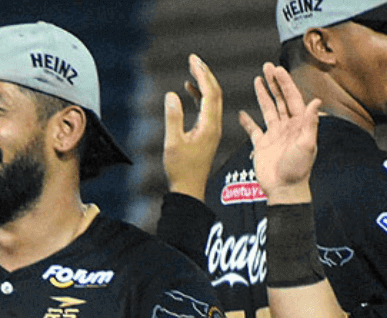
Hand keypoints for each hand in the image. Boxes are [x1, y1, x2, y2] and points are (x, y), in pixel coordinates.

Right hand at [163, 54, 221, 199]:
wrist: (189, 189)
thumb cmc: (181, 170)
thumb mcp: (172, 143)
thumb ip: (173, 117)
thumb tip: (171, 95)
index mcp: (209, 126)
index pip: (210, 92)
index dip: (202, 74)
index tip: (193, 60)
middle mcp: (214, 125)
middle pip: (215, 92)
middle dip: (205, 74)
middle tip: (194, 59)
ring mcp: (212, 129)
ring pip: (212, 100)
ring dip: (203, 83)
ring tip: (192, 69)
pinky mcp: (207, 134)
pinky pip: (207, 109)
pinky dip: (199, 96)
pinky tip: (188, 90)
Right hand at [238, 63, 319, 204]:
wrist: (284, 189)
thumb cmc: (298, 170)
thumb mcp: (307, 144)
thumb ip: (311, 122)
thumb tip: (316, 101)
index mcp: (299, 124)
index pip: (292, 98)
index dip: (285, 83)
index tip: (278, 69)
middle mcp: (287, 127)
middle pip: (280, 99)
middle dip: (274, 83)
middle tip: (267, 67)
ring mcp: (274, 135)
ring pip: (268, 110)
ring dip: (263, 95)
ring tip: (258, 80)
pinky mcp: (261, 145)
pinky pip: (253, 130)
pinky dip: (247, 122)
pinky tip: (242, 113)